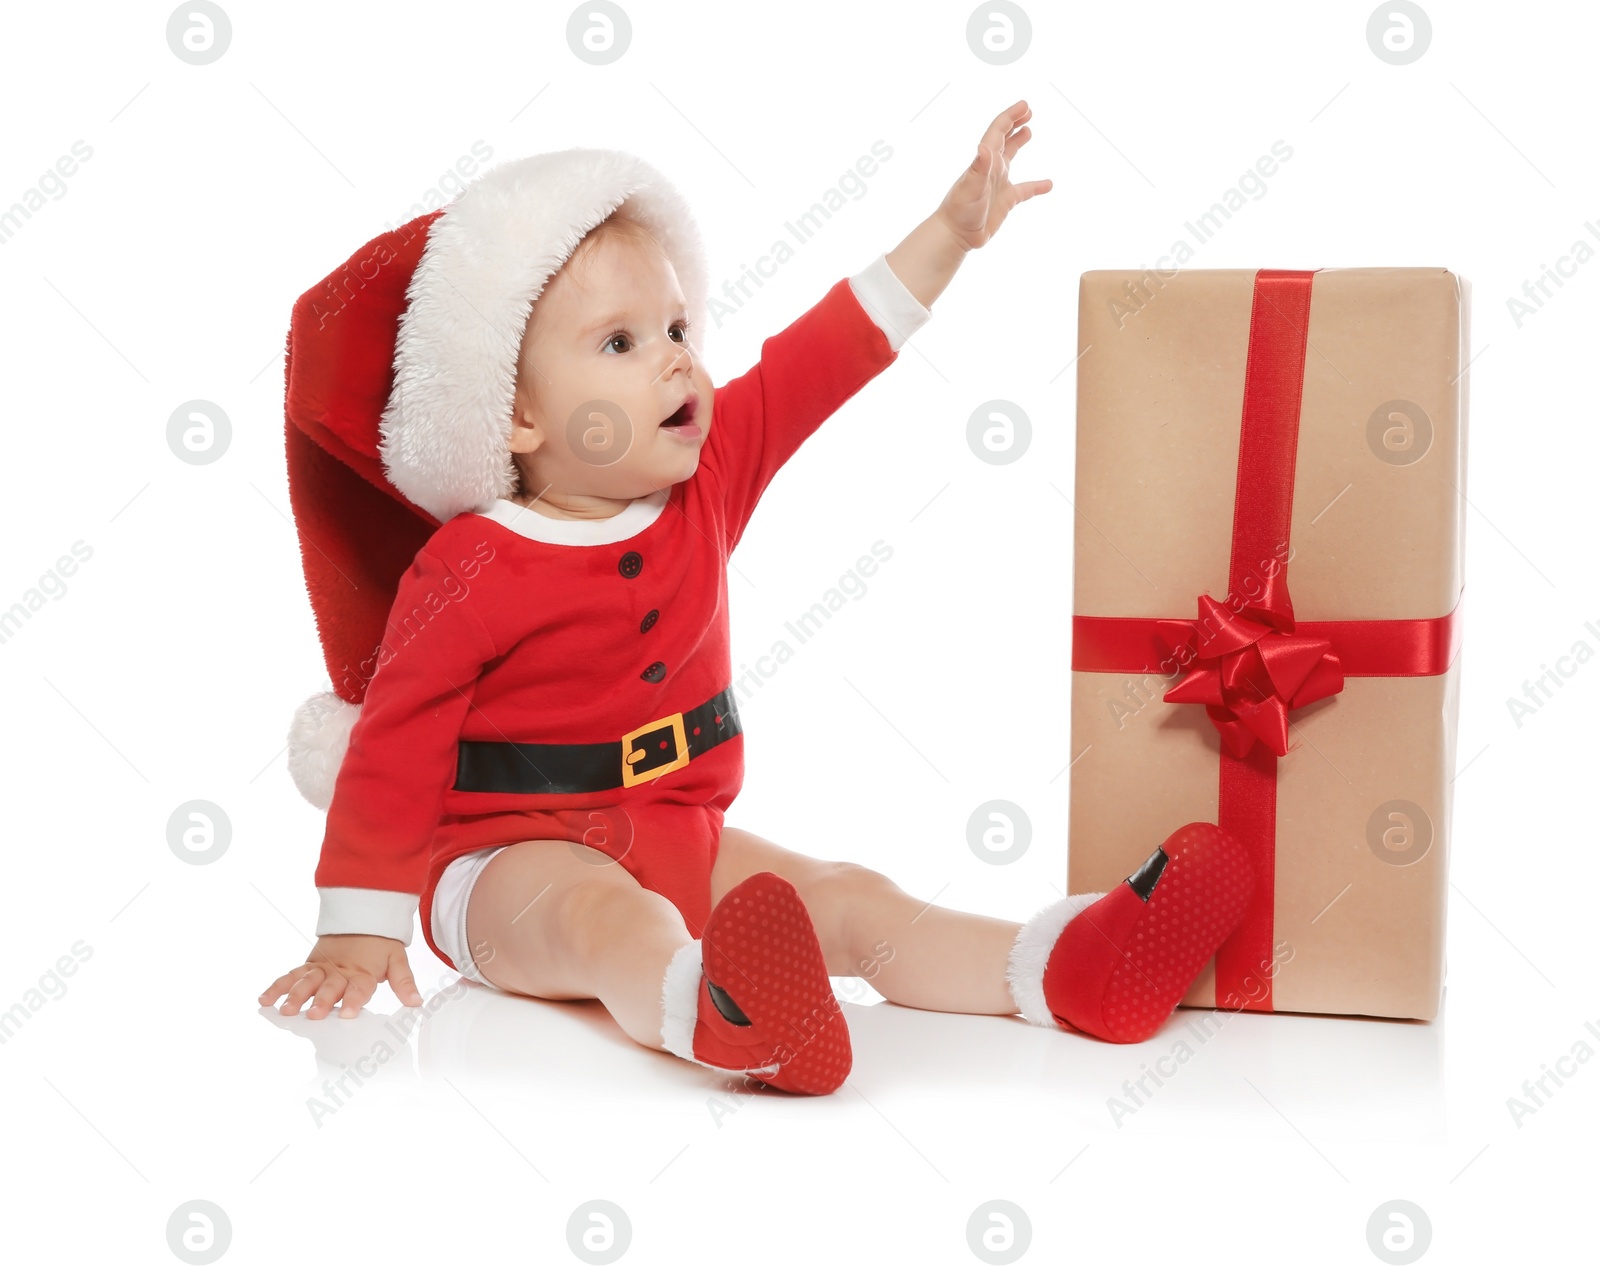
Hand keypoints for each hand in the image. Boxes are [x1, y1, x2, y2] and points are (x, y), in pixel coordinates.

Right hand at [258, 934, 423, 1019]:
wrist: (363, 915)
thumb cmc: (380, 943)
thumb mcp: (397, 959)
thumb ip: (404, 982)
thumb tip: (416, 1003)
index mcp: (362, 972)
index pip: (359, 988)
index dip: (354, 1000)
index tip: (349, 1013)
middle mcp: (339, 971)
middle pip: (330, 987)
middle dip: (322, 1001)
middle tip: (314, 1015)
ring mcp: (322, 968)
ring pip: (307, 982)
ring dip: (296, 995)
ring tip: (286, 1010)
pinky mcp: (309, 965)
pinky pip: (291, 975)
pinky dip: (277, 986)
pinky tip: (265, 999)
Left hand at [936, 99, 1051, 250]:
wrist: (955, 235)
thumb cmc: (960, 211)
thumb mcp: (970, 187)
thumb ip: (979, 168)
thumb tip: (985, 147)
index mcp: (986, 160)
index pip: (999, 131)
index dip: (1011, 116)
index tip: (1025, 106)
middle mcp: (992, 168)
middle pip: (1005, 139)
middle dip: (1015, 123)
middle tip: (1028, 111)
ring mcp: (999, 184)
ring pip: (1011, 157)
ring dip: (1019, 142)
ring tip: (1028, 131)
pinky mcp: (1005, 201)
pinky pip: (1025, 190)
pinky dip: (1036, 186)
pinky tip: (1048, 185)